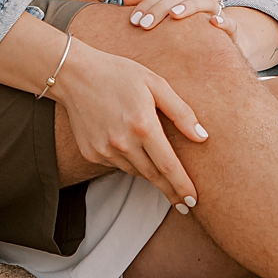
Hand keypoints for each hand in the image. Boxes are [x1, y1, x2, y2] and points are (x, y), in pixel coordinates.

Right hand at [52, 41, 207, 207]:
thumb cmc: (119, 74)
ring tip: (161, 174)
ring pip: (135, 171)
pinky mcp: (91, 153)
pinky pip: (117, 164)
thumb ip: (181, 112)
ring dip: (150, 175)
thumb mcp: (155, 84)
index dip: (182, 186)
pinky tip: (131, 149)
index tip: (193, 201)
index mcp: (143, 125)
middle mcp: (123, 143)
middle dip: (170, 190)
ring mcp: (104, 150)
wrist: (74, 74)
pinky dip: (129, 162)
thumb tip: (202, 137)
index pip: (168, 166)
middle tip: (184, 203)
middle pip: (153, 176)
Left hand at [123, 0, 277, 70]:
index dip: (147, 3)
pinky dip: (222, 20)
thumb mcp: (166, 16)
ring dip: (188, 6)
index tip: (133, 20)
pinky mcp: (230, 28)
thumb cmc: (185, 28)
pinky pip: (229, 22)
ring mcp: (215, 10)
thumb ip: (148, 5)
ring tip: (174, 15)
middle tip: (144, 24)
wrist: (219, 42)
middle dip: (160, 8)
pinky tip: (213, 22)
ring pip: (202, 1)